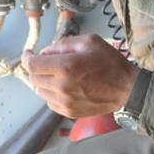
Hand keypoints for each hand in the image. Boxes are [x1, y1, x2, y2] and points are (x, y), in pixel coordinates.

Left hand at [21, 34, 139, 118]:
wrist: (126, 89)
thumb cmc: (111, 64)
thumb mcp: (89, 42)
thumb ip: (64, 44)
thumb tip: (46, 51)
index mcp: (66, 67)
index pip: (33, 65)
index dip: (27, 58)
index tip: (28, 54)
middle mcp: (61, 86)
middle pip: (34, 78)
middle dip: (38, 68)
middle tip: (48, 62)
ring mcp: (64, 102)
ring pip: (40, 91)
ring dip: (44, 81)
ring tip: (60, 74)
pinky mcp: (68, 112)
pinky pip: (50, 102)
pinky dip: (52, 93)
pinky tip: (66, 86)